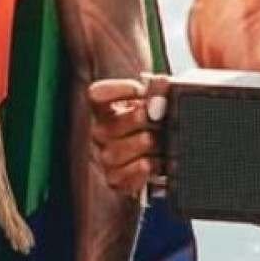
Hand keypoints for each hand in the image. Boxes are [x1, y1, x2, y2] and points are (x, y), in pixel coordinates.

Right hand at [88, 75, 169, 195]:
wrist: (162, 153)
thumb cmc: (155, 123)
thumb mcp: (156, 102)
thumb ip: (157, 90)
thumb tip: (161, 82)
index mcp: (106, 109)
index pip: (97, 94)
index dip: (120, 90)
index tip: (141, 90)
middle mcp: (101, 132)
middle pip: (116, 123)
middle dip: (145, 120)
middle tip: (159, 119)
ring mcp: (106, 157)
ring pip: (125, 149)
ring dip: (150, 145)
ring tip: (162, 142)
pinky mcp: (115, 178)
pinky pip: (131, 173)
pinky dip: (149, 167)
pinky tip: (157, 161)